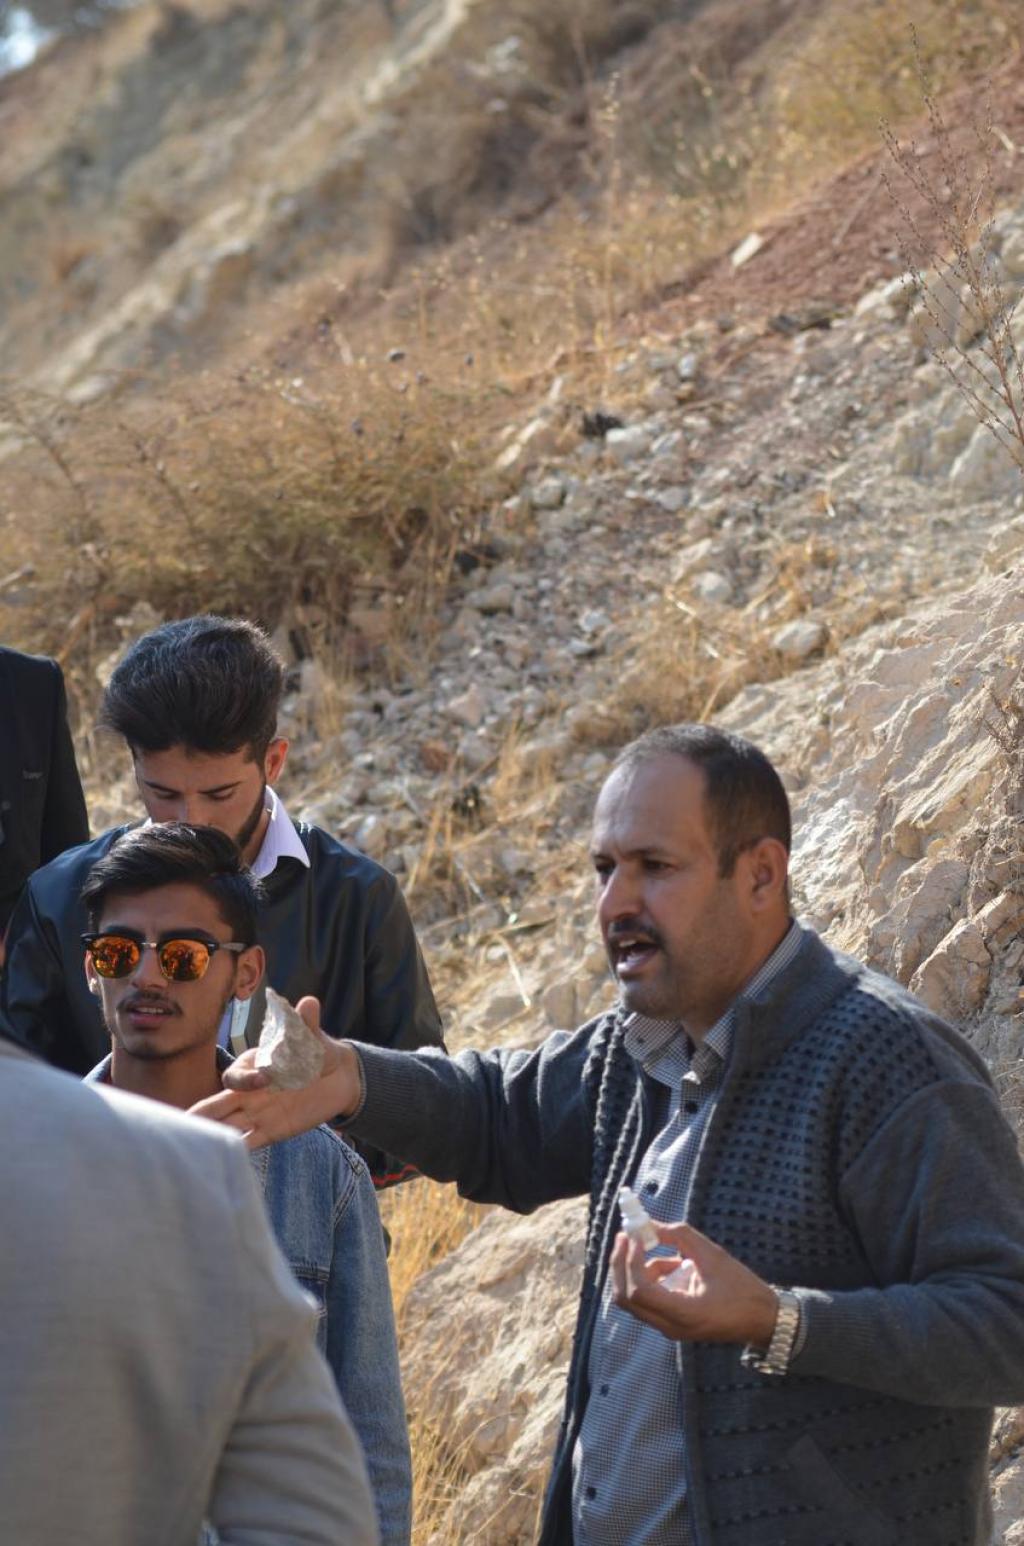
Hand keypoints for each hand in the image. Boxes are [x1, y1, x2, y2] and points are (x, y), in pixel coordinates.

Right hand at [189, 996, 362, 1147]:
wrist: (337, 1076)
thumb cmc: (316, 1051)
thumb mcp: (311, 1037)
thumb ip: (305, 1024)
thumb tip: (309, 1002)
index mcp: (253, 1066)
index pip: (235, 1076)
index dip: (245, 1079)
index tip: (265, 1077)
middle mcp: (248, 1092)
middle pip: (216, 1105)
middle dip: (200, 1114)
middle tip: (182, 1123)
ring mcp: (258, 1113)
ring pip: (227, 1125)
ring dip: (213, 1135)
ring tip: (195, 1149)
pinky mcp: (272, 1130)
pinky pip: (250, 1142)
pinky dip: (238, 1150)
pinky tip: (226, 1162)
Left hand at [610, 1221, 777, 1346]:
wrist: (762, 1320)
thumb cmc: (742, 1289)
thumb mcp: (713, 1255)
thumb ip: (680, 1236)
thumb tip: (649, 1224)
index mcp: (683, 1313)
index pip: (639, 1290)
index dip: (631, 1260)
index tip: (636, 1235)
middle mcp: (670, 1326)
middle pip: (625, 1298)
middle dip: (620, 1263)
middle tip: (626, 1236)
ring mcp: (669, 1328)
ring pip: (632, 1301)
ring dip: (634, 1270)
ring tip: (656, 1249)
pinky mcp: (671, 1324)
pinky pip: (646, 1302)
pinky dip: (647, 1279)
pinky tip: (668, 1264)